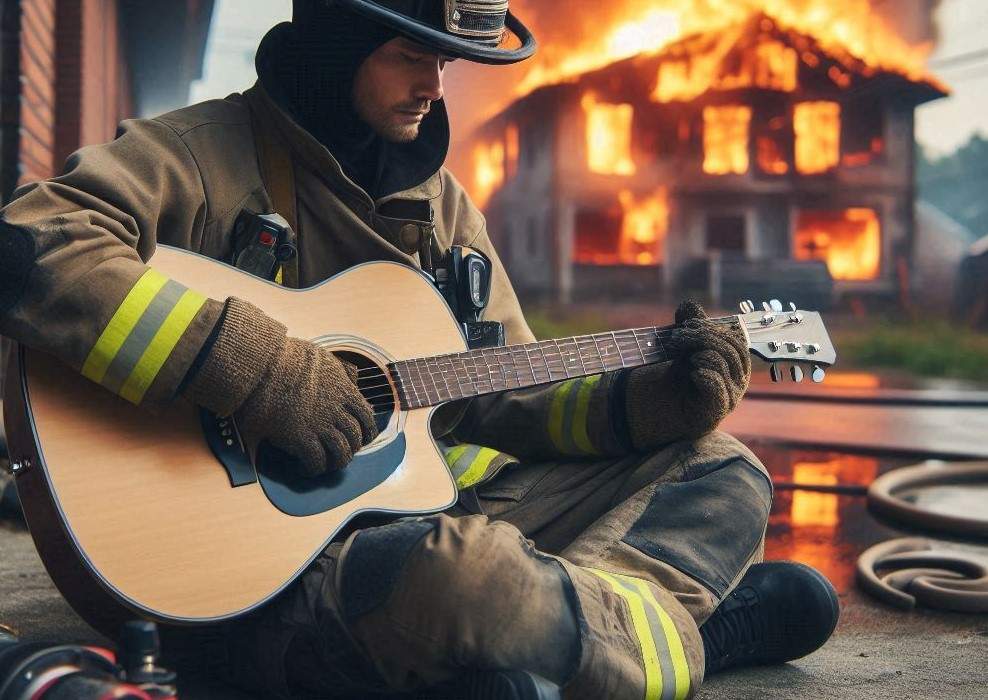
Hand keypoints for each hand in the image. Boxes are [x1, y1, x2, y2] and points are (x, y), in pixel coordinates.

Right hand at [187, 298, 377, 476]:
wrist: (264, 366)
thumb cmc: (288, 358)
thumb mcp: (324, 357)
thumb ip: (341, 369)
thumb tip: (354, 374)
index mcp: (345, 392)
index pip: (367, 418)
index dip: (367, 432)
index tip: (362, 439)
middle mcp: (337, 411)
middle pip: (356, 439)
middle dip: (352, 449)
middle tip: (342, 453)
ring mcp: (320, 425)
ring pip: (341, 453)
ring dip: (336, 463)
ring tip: (326, 465)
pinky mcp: (300, 437)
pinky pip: (316, 461)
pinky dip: (313, 469)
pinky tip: (304, 468)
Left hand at [624, 300, 749, 448]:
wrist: (669, 410)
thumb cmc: (682, 378)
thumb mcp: (685, 349)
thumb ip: (690, 327)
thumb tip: (688, 304)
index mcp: (737, 361)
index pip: (732, 338)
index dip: (709, 328)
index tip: (684, 325)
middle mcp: (739, 377)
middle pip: (728, 348)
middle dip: (700, 338)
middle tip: (675, 339)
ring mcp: (732, 394)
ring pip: (722, 363)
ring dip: (699, 354)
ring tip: (681, 356)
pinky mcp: (718, 408)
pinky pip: (717, 386)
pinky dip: (704, 374)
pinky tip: (693, 372)